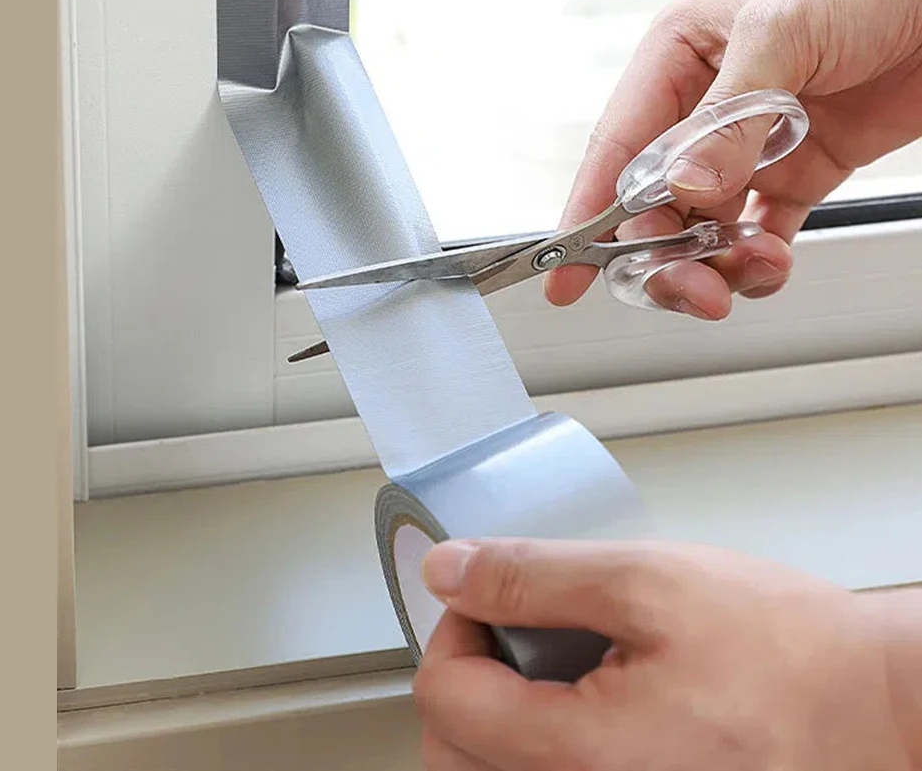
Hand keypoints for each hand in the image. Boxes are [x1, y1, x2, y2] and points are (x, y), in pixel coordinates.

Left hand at [413, 539, 921, 770]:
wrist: (881, 709)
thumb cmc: (788, 649)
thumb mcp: (649, 581)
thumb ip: (532, 576)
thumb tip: (450, 571)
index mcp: (581, 756)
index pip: (445, 697)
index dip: (454, 627)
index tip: (489, 599)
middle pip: (454, 757)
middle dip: (466, 681)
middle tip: (510, 633)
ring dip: (495, 721)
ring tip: (551, 669)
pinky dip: (537, 752)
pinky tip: (583, 708)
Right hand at [547, 0, 921, 317]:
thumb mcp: (782, 32)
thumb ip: (729, 118)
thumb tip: (685, 187)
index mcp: (677, 61)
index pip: (617, 149)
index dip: (587, 215)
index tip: (565, 273)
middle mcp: (704, 109)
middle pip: (654, 205)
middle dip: (663, 254)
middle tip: (691, 286)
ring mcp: (750, 146)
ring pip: (702, 229)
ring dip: (717, 262)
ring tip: (752, 265)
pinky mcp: (798, 171)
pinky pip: (760, 234)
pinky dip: (759, 260)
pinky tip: (772, 260)